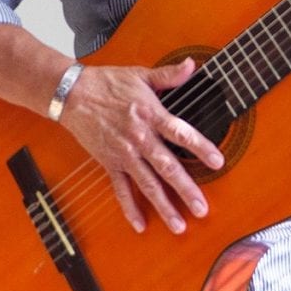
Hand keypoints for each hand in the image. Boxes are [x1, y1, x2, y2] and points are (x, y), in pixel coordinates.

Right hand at [58, 57, 223, 234]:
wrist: (72, 94)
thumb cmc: (107, 83)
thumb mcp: (140, 75)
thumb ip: (168, 75)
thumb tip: (191, 65)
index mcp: (151, 115)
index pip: (180, 134)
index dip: (200, 147)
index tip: (218, 161)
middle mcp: (139, 138)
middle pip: (167, 167)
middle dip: (186, 189)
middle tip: (202, 208)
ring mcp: (124, 154)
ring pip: (147, 184)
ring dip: (164, 206)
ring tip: (179, 225)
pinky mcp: (109, 163)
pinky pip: (121, 189)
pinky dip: (130, 208)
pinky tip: (140, 225)